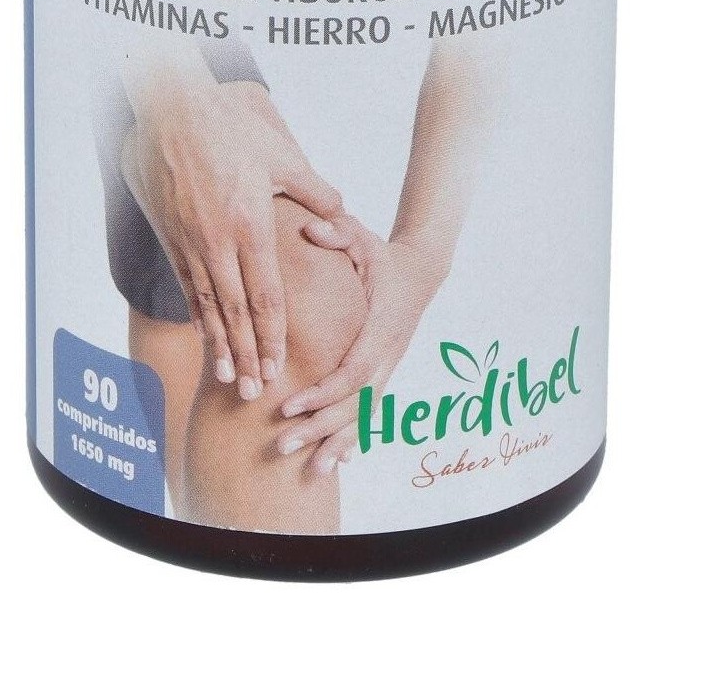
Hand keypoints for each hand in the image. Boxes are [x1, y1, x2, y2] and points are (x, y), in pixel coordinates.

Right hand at [120, 80, 342, 399]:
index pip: (265, 296)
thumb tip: (340, 212)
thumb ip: (313, 191)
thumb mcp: (281, 156)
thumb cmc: (230, 129)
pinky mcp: (171, 235)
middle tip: (255, 392)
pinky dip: (198, 314)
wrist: (172, 112)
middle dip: (248, 355)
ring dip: (221, 344)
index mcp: (249, 226)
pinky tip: (206, 334)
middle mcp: (217, 243)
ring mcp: (191, 242)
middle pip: (237, 313)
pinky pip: (187, 284)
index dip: (272, 336)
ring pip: (209, 305)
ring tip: (229, 377)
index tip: (278, 365)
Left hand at [276, 215, 437, 473]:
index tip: (288, 407)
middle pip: (355, 403)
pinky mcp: (384, 372)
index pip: (351, 370)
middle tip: (281, 447)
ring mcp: (388, 366)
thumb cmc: (382, 253)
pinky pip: (370, 410)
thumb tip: (312, 229)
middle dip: (320, 428)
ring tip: (311, 472)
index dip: (322, 393)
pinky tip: (338, 463)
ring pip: (364, 414)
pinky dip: (355, 437)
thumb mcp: (361, 236)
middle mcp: (387, 353)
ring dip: (337, 443)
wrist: (420, 270)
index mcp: (380, 327)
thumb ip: (338, 232)